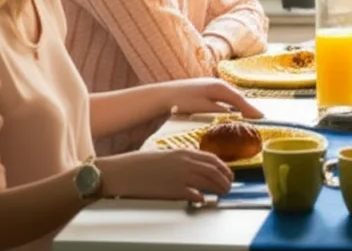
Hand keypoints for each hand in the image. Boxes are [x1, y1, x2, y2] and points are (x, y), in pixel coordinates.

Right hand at [98, 149, 232, 202]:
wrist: (122, 172)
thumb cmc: (139, 164)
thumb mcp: (164, 155)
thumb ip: (182, 159)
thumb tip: (196, 168)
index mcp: (183, 152)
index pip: (212, 159)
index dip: (224, 167)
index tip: (228, 174)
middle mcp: (185, 162)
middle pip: (215, 171)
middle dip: (226, 179)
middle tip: (229, 186)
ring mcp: (181, 176)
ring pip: (210, 182)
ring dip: (219, 188)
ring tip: (222, 193)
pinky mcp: (174, 190)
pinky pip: (195, 194)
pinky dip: (202, 197)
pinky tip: (203, 199)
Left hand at [163, 78, 263, 118]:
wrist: (162, 95)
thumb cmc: (182, 102)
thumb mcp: (204, 108)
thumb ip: (222, 110)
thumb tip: (237, 114)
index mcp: (220, 87)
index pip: (240, 99)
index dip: (251, 109)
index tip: (262, 118)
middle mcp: (218, 84)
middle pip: (237, 96)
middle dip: (248, 106)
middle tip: (259, 118)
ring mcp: (211, 85)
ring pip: (230, 96)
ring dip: (240, 105)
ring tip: (248, 115)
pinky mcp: (205, 89)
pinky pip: (224, 97)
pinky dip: (231, 103)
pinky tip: (231, 110)